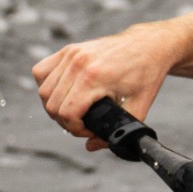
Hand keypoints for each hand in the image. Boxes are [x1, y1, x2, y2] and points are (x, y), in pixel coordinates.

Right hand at [32, 23, 184, 150]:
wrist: (150, 46)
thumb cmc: (146, 75)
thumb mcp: (139, 107)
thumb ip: (116, 130)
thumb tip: (91, 145)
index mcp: (95, 77)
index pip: (67, 113)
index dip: (76, 129)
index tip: (90, 130)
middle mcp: (79, 63)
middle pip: (52, 105)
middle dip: (66, 121)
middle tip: (84, 123)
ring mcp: (71, 54)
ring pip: (44, 90)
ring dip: (55, 106)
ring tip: (74, 111)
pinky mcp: (68, 49)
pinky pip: (42, 72)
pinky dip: (47, 86)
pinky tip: (63, 93)